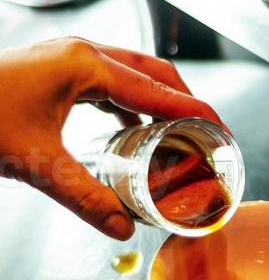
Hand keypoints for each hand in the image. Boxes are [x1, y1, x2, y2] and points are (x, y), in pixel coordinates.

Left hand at [0, 38, 221, 239]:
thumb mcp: (36, 163)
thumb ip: (84, 197)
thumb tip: (121, 227)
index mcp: (85, 66)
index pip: (157, 90)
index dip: (194, 111)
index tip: (221, 128)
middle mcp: (80, 53)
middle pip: (151, 71)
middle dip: (183, 99)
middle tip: (205, 130)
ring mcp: (64, 56)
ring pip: (128, 72)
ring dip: (155, 99)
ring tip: (174, 133)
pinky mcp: (52, 67)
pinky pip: (104, 80)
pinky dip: (126, 102)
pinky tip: (127, 129)